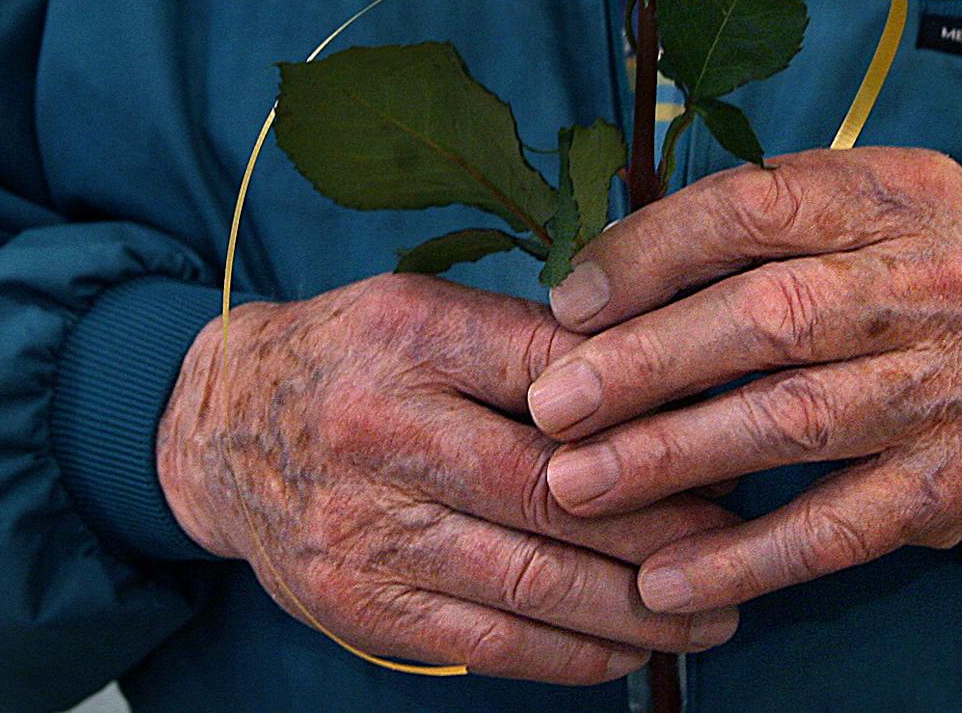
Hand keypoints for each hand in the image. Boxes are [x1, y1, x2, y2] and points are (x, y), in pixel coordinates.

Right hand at [157, 273, 743, 683]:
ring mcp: (366, 530)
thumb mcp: (426, 309)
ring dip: (637, 608)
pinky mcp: (361, 606)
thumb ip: (530, 338)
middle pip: (553, 491)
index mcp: (411, 337)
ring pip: (531, 581)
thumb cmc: (351, 358)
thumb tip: (663, 372)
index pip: (555, 374)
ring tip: (714, 614)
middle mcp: (382, 433)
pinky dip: (572, 653)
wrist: (217, 430)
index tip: (726, 435)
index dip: (651, 415)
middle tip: (743, 540)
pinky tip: (632, 650)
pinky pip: (489, 643)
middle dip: (665, 526)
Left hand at [523, 148, 961, 614]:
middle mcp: (938, 280)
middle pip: (772, 317)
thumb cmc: (921, 284)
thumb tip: (600, 277)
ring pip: (795, 420)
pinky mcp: (957, 483)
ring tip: (580, 486)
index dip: (655, 252)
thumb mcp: (867, 215)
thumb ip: (758, 229)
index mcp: (899, 193)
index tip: (570, 303)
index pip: (759, 206)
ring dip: (675, 458)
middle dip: (648, 363)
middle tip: (554, 406)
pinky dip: (747, 559)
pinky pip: (838, 529)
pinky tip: (668, 579)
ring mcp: (953, 386)